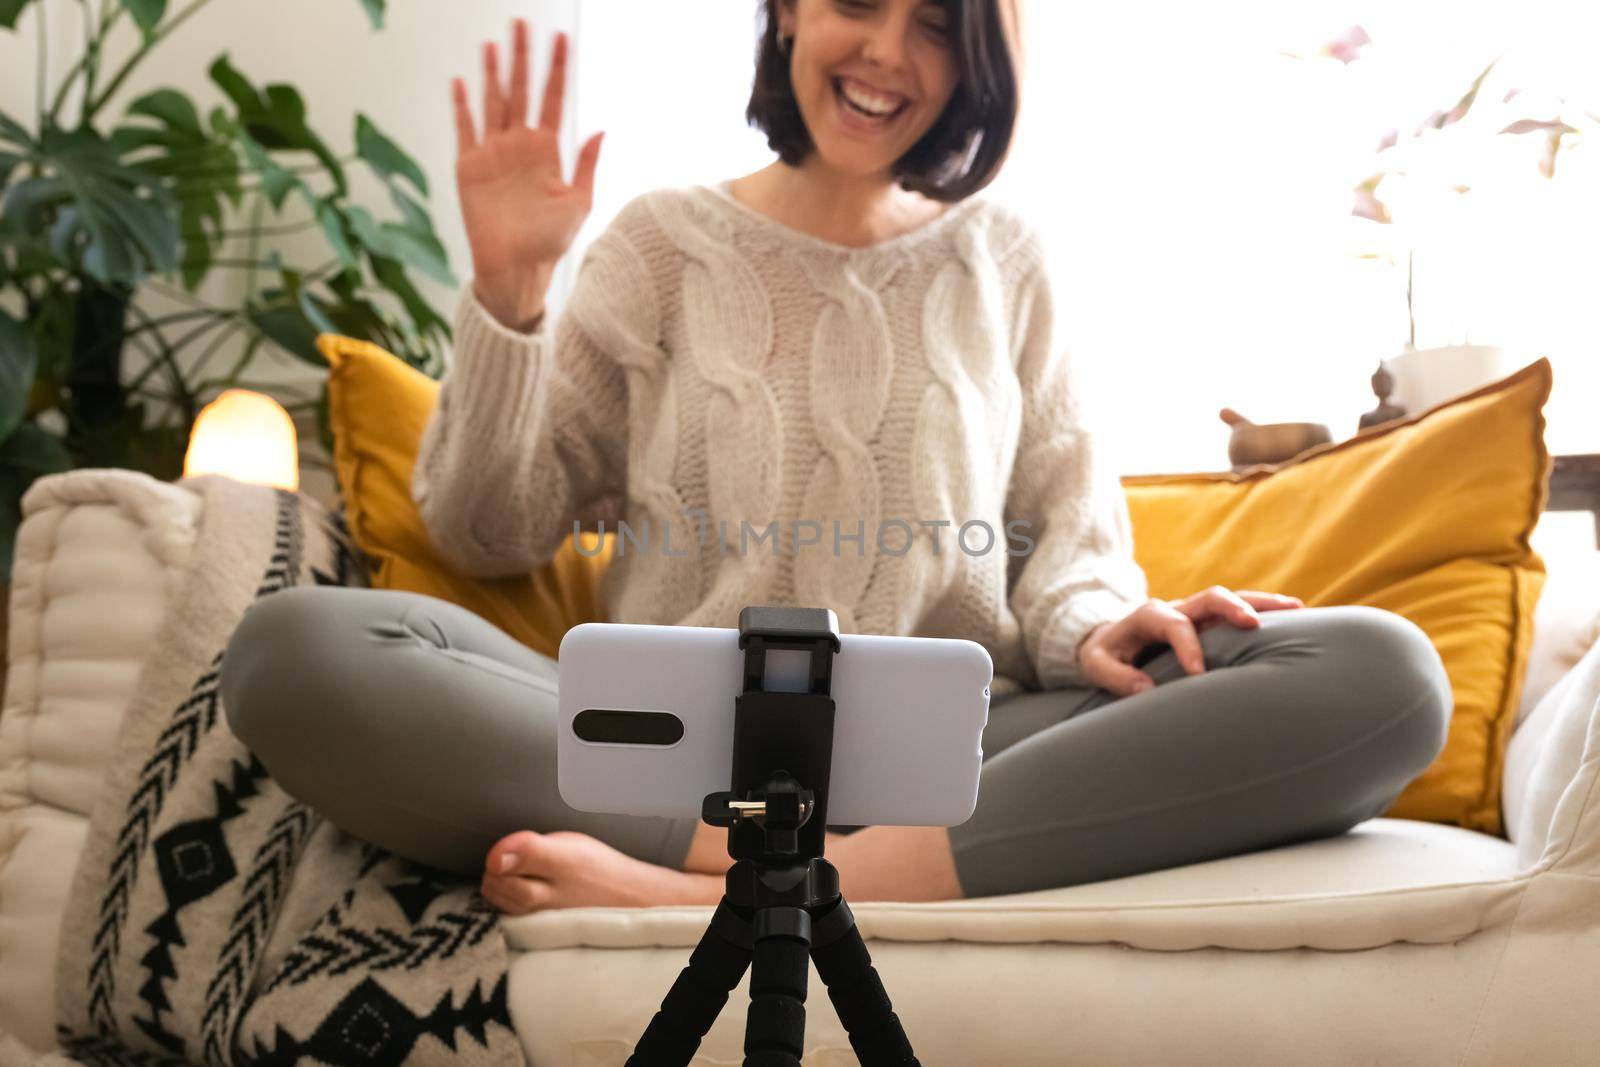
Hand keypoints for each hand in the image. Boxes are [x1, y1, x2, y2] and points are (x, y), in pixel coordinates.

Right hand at [453, 19, 603, 328]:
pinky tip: (461, 82)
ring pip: (493, 103)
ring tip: (493, 44)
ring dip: (493, 74)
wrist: (516, 269)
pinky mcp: (469, 167)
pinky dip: (462, 106)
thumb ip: (586, 165)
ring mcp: (493, 153)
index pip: (552, 100)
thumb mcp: (578, 203)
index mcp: (546, 151)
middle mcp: (519, 146)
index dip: (556, 70)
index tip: (561, 39)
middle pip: (520, 91)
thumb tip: (600, 130)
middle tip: (522, 23)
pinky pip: (465, 129)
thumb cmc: (550, 242)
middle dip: (523, 58)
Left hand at [1075, 586, 1305, 697]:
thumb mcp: (1097, 665)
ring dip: (1263, 603)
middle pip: (1209, 597)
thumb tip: (1146, 692)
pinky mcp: (1209, 622)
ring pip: (1233, 599)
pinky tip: (1295, 619)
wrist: (1107, 638)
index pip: (1173, 625)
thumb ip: (1116, 676)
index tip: (1198, 674)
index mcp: (1148, 616)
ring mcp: (1196, 613)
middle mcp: (1177, 608)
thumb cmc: (1103, 654)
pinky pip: (1239, 612)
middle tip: (1254, 624)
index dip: (1187, 646)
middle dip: (1233, 607)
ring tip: (1298, 608)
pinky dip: (1265, 613)